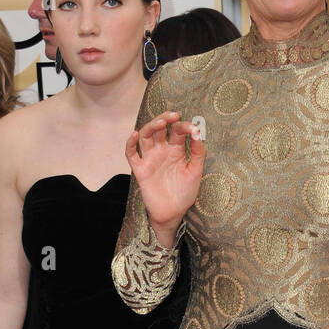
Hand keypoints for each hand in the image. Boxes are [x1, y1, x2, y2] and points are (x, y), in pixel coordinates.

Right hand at [125, 110, 205, 243]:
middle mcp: (161, 151)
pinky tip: (134, 135)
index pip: (177, 130)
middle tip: (174, 115)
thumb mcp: (196, 172)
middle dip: (165, 118)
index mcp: (176, 149)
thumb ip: (198, 153)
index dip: (184, 126)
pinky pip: (131, 154)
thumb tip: (198, 133)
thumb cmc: (185, 193)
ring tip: (161, 122)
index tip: (193, 129)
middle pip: (159, 128)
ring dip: (151, 126)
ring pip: (145, 136)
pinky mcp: (140, 169)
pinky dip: (130, 143)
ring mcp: (150, 159)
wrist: (173, 213)